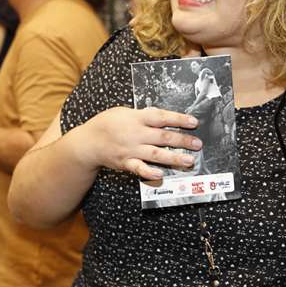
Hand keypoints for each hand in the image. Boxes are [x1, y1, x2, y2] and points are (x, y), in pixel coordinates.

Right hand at [79, 106, 200, 179]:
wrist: (88, 142)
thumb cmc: (107, 124)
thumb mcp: (123, 112)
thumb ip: (143, 115)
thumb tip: (163, 118)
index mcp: (136, 118)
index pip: (161, 117)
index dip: (178, 119)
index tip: (193, 122)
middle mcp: (135, 134)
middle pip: (163, 137)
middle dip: (182, 141)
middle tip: (197, 144)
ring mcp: (130, 150)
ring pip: (156, 154)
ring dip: (174, 158)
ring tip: (189, 160)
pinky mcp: (126, 163)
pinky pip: (139, 169)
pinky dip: (150, 172)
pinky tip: (162, 174)